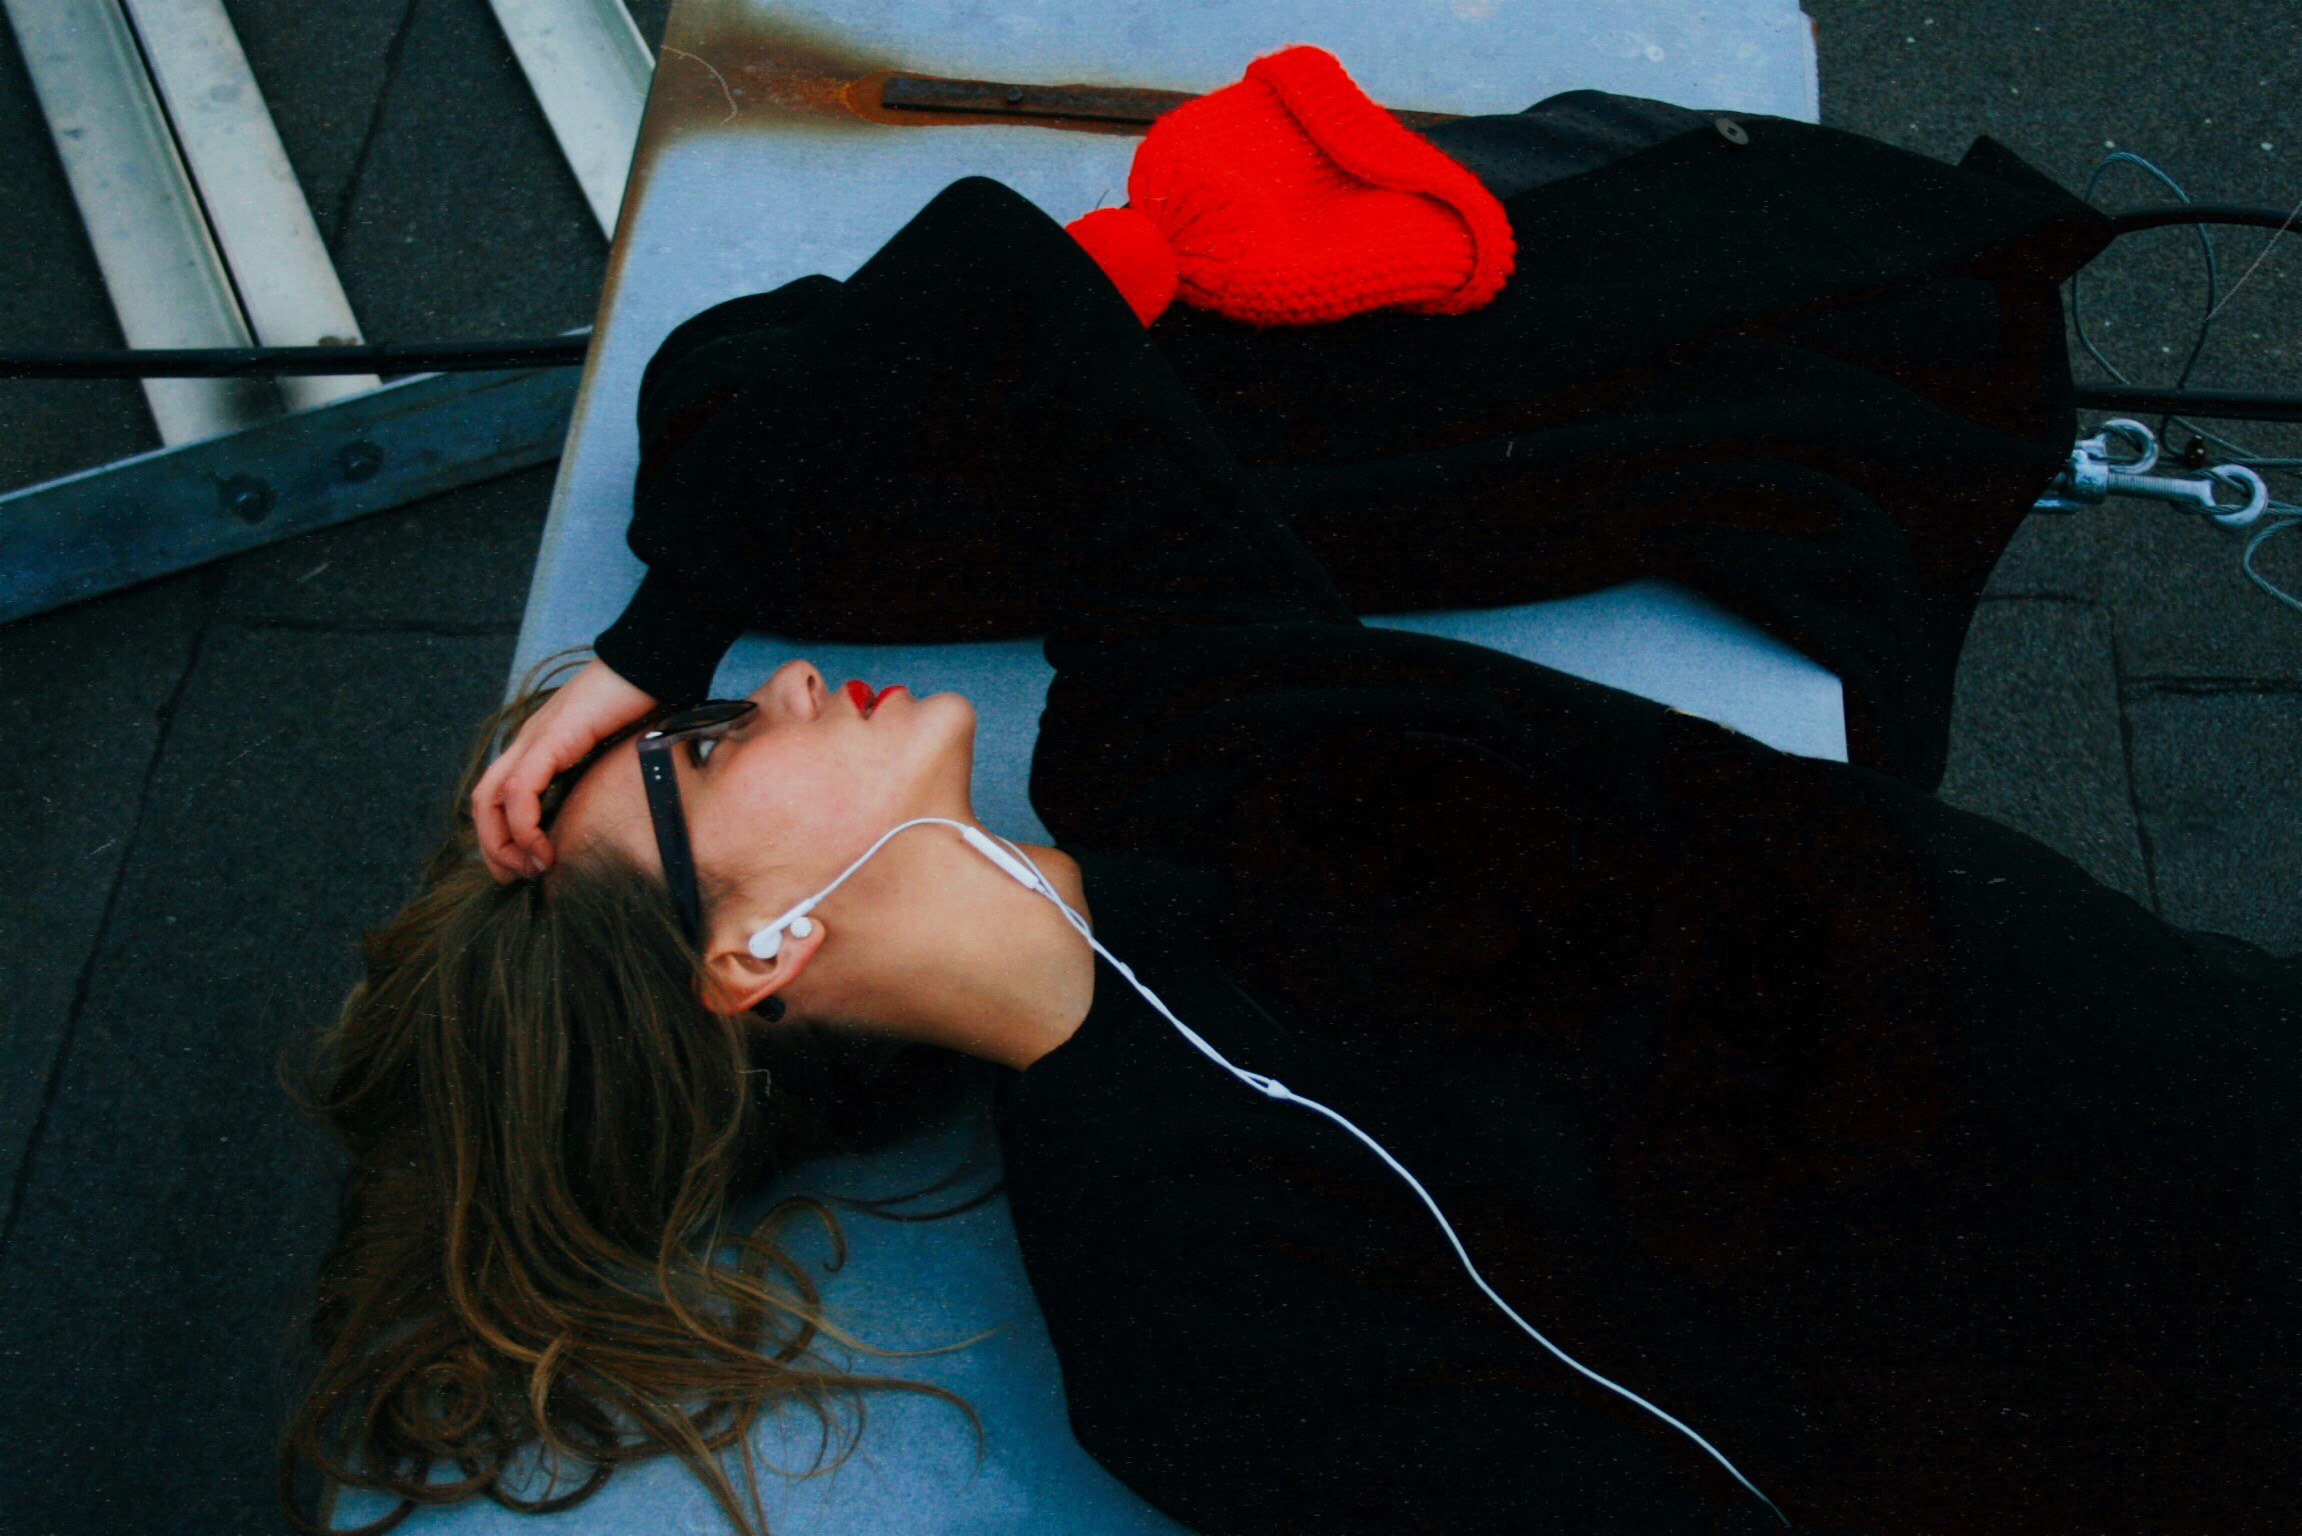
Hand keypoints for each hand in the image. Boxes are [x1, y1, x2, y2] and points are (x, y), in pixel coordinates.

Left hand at [473, 658, 655, 880]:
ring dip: (503, 842)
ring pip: (490, 798)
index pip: (496, 795)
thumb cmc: (639, 703)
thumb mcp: (613, 749)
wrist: (648, 664)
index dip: (500, 834)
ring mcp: (533, 740)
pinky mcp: (549, 740)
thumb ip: (598, 773)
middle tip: (515, 878)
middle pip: (482, 801)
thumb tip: (607, 809)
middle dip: (491, 847)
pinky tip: (542, 847)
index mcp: (538, 746)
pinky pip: (519, 790)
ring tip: (531, 868)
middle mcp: (526, 743)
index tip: (526, 864)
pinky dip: (523, 825)